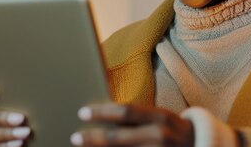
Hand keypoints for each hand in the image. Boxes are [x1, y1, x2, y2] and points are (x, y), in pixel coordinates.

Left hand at [70, 103, 193, 146]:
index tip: (82, 113)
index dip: (102, 112)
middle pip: (119, 138)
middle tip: (74, 138)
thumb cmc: (176, 131)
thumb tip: (105, 117)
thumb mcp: (162, 119)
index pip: (126, 112)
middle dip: (93, 138)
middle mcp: (161, 135)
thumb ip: (138, 119)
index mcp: (160, 117)